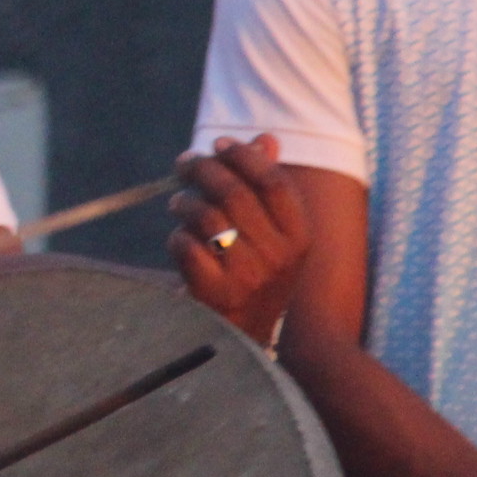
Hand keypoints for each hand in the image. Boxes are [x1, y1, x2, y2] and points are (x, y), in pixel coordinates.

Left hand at [168, 134, 308, 342]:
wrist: (242, 339)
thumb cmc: (254, 273)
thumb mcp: (274, 235)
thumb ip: (268, 186)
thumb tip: (266, 138)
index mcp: (300, 236)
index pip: (272, 181)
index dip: (242, 156)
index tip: (218, 143)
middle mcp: (279, 256)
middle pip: (234, 192)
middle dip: (201, 169)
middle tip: (184, 163)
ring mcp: (248, 276)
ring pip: (206, 216)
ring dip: (184, 203)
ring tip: (178, 204)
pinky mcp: (216, 293)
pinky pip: (186, 246)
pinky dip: (177, 238)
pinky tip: (180, 242)